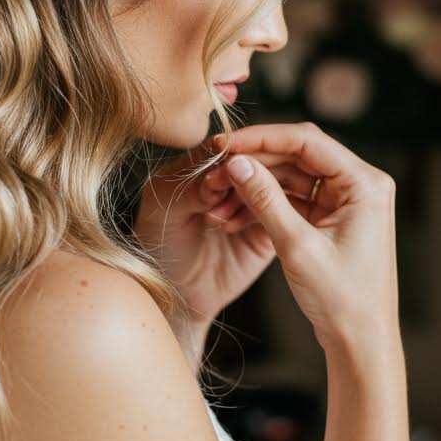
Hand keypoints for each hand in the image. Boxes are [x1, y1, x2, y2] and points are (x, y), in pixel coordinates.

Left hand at [130, 132, 281, 326]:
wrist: (176, 294)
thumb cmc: (159, 248)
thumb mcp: (161, 211)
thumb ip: (188, 186)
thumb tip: (222, 170)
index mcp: (201, 164)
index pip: (224, 146)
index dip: (224, 158)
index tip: (214, 182)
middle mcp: (231, 178)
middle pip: (254, 160)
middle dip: (242, 178)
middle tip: (217, 203)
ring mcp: (253, 201)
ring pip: (271, 183)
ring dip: (254, 198)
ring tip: (222, 223)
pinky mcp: (270, 228)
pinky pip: (282, 213)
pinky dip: (269, 216)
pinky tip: (243, 230)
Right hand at [212, 121, 399, 350]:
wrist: (361, 341)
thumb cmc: (342, 299)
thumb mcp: (297, 246)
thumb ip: (266, 200)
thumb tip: (237, 162)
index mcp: (365, 184)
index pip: (307, 141)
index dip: (262, 138)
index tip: (226, 144)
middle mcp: (361, 185)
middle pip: (299, 153)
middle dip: (257, 158)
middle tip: (218, 163)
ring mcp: (347, 201)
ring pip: (293, 175)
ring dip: (258, 182)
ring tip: (221, 193)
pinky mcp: (333, 217)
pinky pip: (294, 197)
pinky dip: (267, 201)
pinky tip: (236, 210)